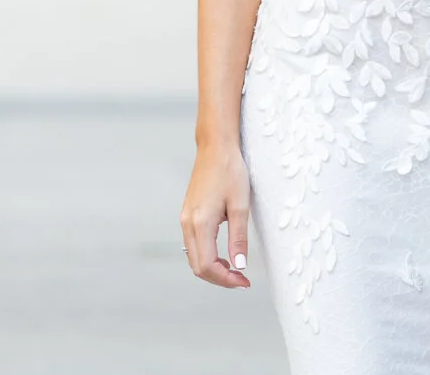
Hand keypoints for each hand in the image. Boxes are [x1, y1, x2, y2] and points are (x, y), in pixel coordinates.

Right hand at [181, 140, 252, 287]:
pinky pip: (193, 245)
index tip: (245, 282)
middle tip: (242, 280)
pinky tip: (224, 254)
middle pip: (197, 266)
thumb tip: (240, 267)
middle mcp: (188, 223)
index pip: (208, 265)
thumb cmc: (230, 171)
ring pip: (194, 257)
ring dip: (213, 269)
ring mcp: (185, 219)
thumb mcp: (240, 205)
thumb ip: (238, 239)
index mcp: (200, 223)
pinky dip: (207, 256)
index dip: (226, 279)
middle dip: (219, 278)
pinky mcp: (187, 215)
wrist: (215, 147)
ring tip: (236, 269)